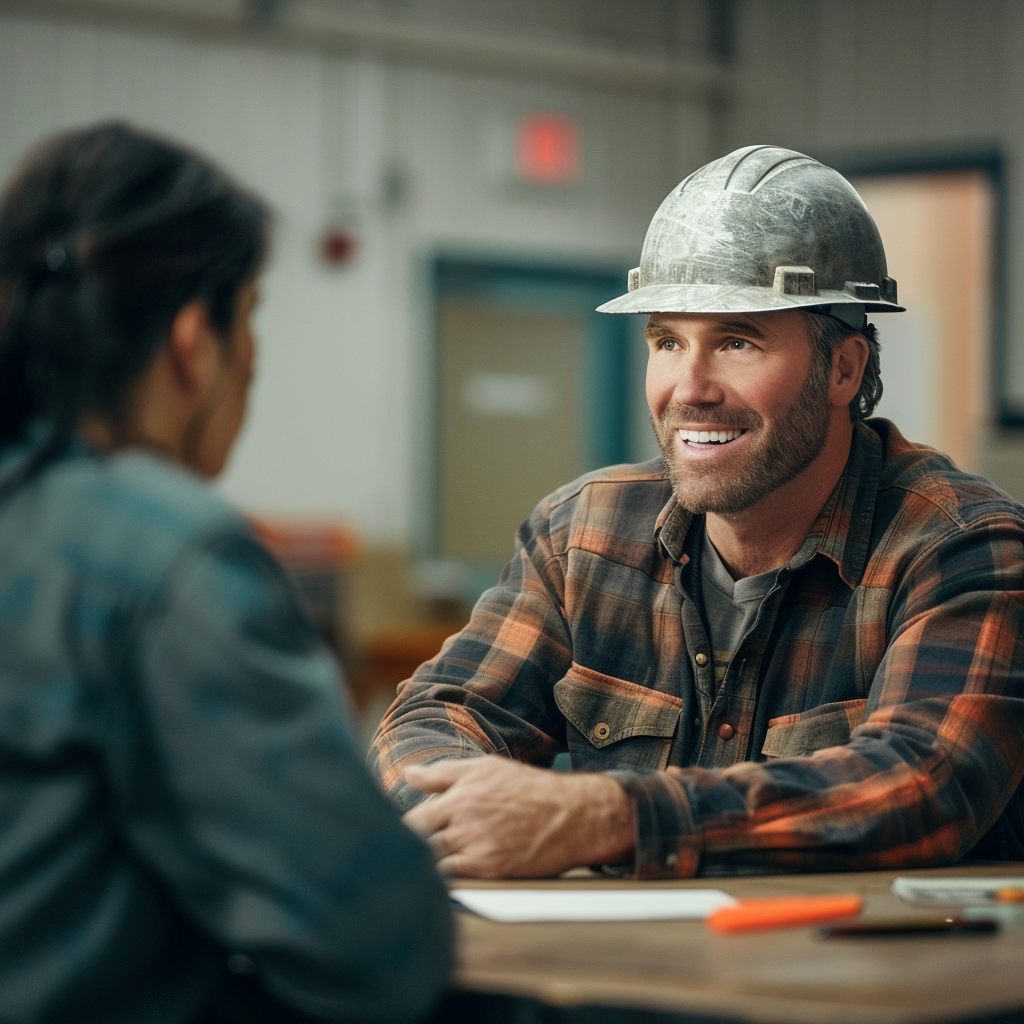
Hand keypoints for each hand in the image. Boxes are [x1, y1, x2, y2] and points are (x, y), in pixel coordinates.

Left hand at [402, 756, 634, 877]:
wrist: (571, 814)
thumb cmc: (528, 788)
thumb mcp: (484, 768)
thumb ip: (442, 774)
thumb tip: (408, 774)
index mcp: (459, 797)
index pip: (411, 820)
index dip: (400, 830)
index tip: (395, 835)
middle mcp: (464, 823)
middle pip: (417, 844)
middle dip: (406, 851)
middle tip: (399, 857)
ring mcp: (477, 849)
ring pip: (432, 864)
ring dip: (422, 867)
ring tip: (416, 871)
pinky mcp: (491, 871)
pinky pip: (454, 881)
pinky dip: (442, 882)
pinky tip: (438, 882)